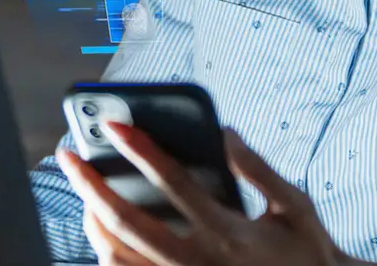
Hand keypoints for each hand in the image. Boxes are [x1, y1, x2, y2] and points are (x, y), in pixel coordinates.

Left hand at [57, 123, 376, 265]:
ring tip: (84, 193)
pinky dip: (109, 256)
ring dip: (92, 222)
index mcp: (227, 231)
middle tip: (68, 156)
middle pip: (126, 222)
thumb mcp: (294, 207)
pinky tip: (103, 233)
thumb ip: (257, 169)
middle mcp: (198, 262)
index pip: (173, 182)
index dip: (140, 149)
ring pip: (117, 258)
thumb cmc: (308, 253)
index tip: (114, 125)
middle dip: (90, 185)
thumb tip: (225, 133)